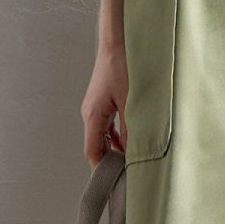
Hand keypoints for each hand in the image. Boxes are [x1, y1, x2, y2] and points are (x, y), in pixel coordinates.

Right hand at [81, 45, 128, 165]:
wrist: (117, 42)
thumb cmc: (122, 67)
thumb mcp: (131, 102)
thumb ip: (132, 129)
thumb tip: (134, 152)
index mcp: (93, 117)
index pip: (93, 153)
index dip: (103, 170)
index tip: (118, 181)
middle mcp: (90, 114)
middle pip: (97, 146)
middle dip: (112, 160)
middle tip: (130, 172)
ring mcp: (95, 108)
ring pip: (104, 136)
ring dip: (117, 147)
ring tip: (134, 158)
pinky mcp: (103, 101)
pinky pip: (108, 125)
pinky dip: (118, 135)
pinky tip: (132, 138)